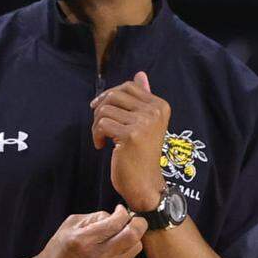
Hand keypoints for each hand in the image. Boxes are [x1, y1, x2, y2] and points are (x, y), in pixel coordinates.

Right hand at [28, 206, 147, 257]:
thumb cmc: (58, 251)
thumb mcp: (70, 226)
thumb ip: (95, 217)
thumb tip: (117, 215)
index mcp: (83, 240)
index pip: (116, 222)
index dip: (123, 213)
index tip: (121, 210)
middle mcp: (96, 257)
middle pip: (133, 236)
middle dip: (138, 223)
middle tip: (133, 220)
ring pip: (135, 248)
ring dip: (133, 238)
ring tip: (121, 236)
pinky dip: (125, 251)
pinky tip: (114, 250)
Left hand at [91, 71, 169, 210]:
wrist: (144, 183)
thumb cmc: (141, 153)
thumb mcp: (145, 123)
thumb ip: (142, 98)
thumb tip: (140, 74)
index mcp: (160, 106)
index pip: (128, 86)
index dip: (110, 96)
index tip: (101, 110)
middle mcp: (155, 112)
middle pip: (114, 95)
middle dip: (101, 109)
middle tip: (100, 126)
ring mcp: (144, 123)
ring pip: (105, 110)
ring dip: (97, 125)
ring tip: (103, 138)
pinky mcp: (131, 135)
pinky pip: (102, 124)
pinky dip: (97, 135)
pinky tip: (102, 146)